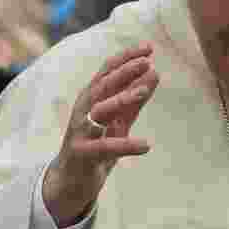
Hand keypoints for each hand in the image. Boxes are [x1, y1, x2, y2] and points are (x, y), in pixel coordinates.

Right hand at [43, 43, 157, 226]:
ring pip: (99, 111)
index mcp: (92, 99)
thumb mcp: (119, 120)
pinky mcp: (81, 154)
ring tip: (144, 92)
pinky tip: (146, 145)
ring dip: (121, 99)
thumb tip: (155, 72)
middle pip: (102, 86)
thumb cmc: (97, 145)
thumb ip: (135, 99)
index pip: (107, 72)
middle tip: (146, 62)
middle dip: (124, 72)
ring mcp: (80, 131)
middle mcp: (83, 110)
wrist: (73, 181)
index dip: (126, 58)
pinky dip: (125, 145)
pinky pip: (104, 147)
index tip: (148, 48)